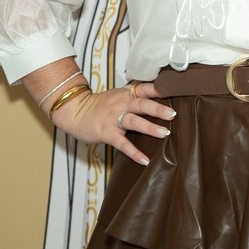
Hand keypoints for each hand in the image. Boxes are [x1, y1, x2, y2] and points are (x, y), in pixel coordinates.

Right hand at [50, 81, 175, 165]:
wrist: (75, 112)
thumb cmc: (100, 106)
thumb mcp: (118, 96)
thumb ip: (135, 97)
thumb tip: (159, 100)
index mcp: (126, 94)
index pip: (144, 88)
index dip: (158, 89)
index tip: (173, 90)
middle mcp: (121, 104)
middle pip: (141, 104)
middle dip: (158, 109)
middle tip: (173, 113)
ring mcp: (113, 118)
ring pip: (134, 121)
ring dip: (149, 127)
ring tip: (164, 133)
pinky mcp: (107, 133)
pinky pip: (122, 143)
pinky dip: (134, 152)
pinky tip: (144, 160)